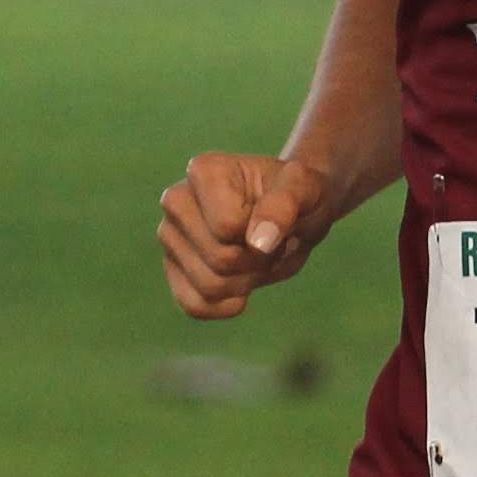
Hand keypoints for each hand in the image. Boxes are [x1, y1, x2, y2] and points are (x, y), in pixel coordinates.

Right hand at [159, 153, 332, 319]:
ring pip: (209, 287)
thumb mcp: (306, 189)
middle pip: (219, 259)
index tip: (276, 216)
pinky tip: (244, 287)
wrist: (296, 212)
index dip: (264, 231)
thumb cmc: (299, 195)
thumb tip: (258, 244)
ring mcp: (170, 236)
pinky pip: (195, 306)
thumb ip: (284, 206)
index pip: (228, 226)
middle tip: (272, 240)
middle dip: (258, 260)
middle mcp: (176, 201)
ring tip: (258, 255)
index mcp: (204, 171)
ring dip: (248, 282)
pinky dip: (227, 305)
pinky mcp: (173, 269)